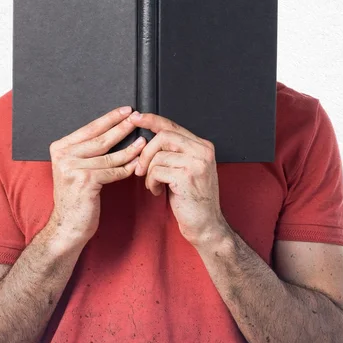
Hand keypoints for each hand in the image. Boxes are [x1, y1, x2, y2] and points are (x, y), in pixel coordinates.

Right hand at [46, 107, 146, 245]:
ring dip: (130, 148)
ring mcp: (73, 168)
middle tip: (138, 118)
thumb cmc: (76, 197)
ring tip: (144, 141)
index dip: (110, 118)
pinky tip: (138, 162)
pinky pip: (114, 171)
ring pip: (110, 156)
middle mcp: (64, 155)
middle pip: (101, 138)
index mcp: (60, 148)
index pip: (90, 128)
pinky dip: (128, 167)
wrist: (67, 225)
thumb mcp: (76, 168)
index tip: (126, 110)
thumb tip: (115, 130)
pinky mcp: (85, 180)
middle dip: (122, 127)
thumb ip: (88, 151)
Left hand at [130, 112, 226, 245]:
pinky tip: (158, 191)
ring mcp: (196, 162)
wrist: (206, 225)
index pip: (173, 126)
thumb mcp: (187, 169)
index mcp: (203, 146)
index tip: (136, 117)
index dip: (152, 120)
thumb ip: (174, 152)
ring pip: (158, 155)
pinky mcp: (187, 176)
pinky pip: (157, 170)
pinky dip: (152, 182)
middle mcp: (202, 151)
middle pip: (163, 136)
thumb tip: (148, 139)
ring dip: (149, 172)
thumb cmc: (193, 199)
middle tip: (140, 169)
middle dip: (145, 152)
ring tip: (154, 185)